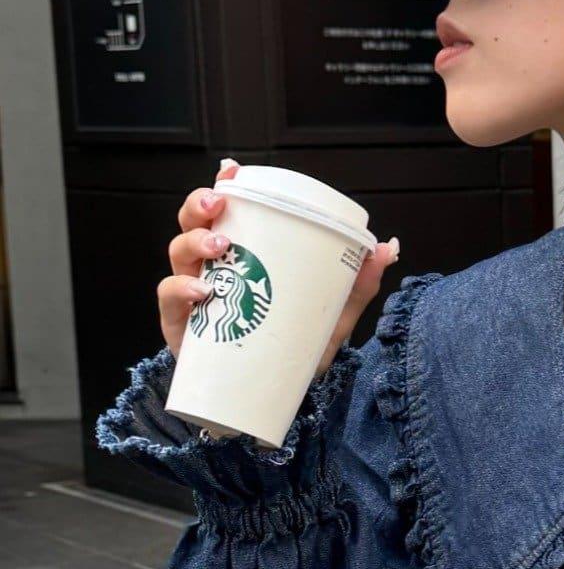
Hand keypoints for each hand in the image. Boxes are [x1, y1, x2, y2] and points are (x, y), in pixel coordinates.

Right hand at [159, 157, 399, 372]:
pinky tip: (201, 290)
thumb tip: (388, 248)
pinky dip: (180, 290)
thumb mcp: (330, 316)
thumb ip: (356, 284)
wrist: (275, 398)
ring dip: (194, 242)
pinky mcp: (181, 327)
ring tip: (220, 247)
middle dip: (199, 205)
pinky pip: (170, 300)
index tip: (232, 170)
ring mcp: (192, 295)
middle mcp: (211, 268)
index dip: (222, 185)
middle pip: (192, 223)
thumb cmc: (293, 348)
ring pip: (178, 253)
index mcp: (241, 255)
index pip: (224, 212)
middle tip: (219, 204)